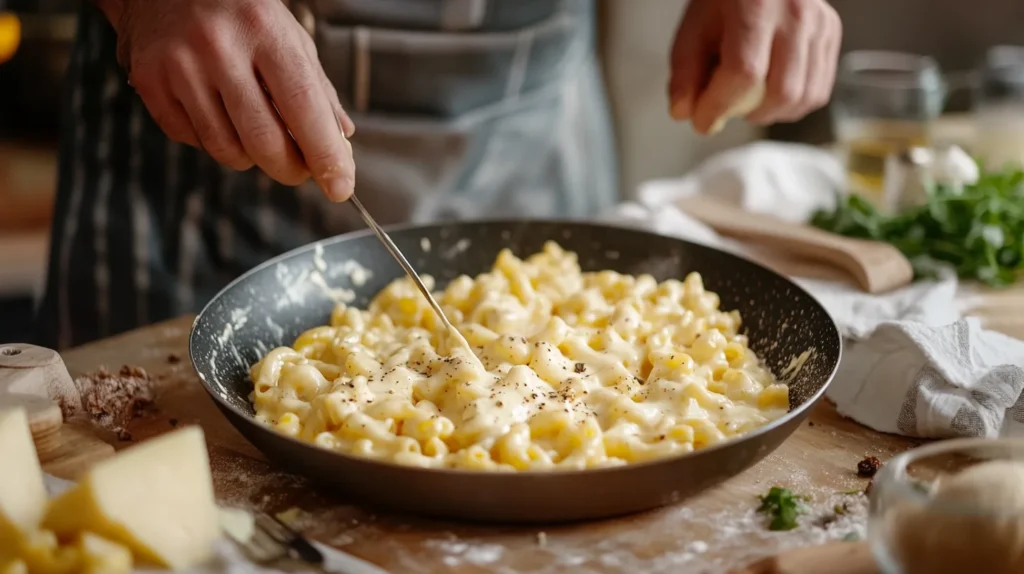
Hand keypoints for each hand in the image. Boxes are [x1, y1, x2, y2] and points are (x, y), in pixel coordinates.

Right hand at [99, 0, 356, 200]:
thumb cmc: (240, 10)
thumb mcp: (288, 35)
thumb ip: (317, 89)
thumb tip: (341, 140)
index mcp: (264, 30)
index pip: (303, 107)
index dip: (325, 154)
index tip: (340, 186)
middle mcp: (218, 47)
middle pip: (264, 140)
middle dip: (289, 169)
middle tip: (300, 169)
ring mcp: (179, 66)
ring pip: (226, 149)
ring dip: (251, 157)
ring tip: (256, 132)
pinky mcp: (149, 82)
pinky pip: (192, 140)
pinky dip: (214, 141)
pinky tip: (219, 115)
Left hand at [668, 0, 841, 133]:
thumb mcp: (695, 25)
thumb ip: (685, 70)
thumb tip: (685, 112)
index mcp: (756, 6)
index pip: (744, 72)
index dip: (719, 107)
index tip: (701, 121)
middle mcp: (795, 14)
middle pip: (781, 92)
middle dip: (748, 115)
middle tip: (726, 110)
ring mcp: (819, 24)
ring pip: (804, 97)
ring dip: (772, 114)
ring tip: (749, 105)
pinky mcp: (830, 33)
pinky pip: (819, 90)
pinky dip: (793, 106)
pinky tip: (771, 98)